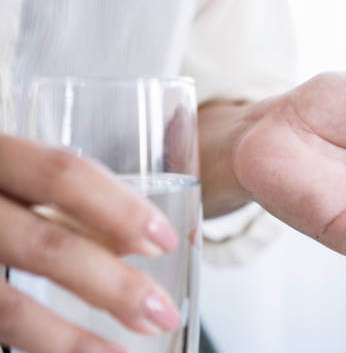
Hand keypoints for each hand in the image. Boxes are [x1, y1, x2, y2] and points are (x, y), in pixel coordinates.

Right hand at [0, 135, 180, 352]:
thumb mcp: (11, 174)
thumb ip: (61, 197)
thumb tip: (137, 243)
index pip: (61, 173)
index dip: (120, 208)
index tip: (166, 241)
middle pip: (43, 244)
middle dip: (112, 286)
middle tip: (162, 314)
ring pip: (7, 306)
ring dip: (72, 340)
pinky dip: (36, 348)